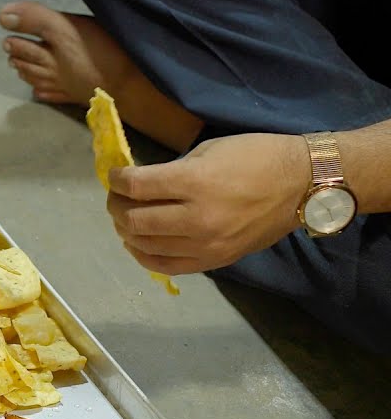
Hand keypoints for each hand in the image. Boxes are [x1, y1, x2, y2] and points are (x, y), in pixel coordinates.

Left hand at [107, 133, 310, 274]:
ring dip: (126, 230)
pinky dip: (143, 255)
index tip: (116, 176)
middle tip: (118, 198)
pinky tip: (138, 243)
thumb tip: (139, 183)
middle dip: (116, 206)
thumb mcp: (208, 152)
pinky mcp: (215, 260)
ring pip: (144, 245)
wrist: (302, 185)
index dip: (117, 180)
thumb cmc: (256, 157)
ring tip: (126, 218)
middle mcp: (197, 218)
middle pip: (133, 220)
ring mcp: (206, 244)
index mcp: (195, 182)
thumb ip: (171, 171)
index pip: (136, 186)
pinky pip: (165, 266)